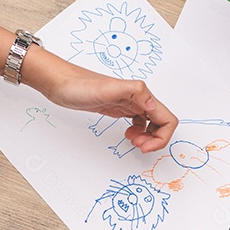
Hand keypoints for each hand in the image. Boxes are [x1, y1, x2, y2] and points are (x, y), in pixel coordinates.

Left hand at [39, 66, 177, 152]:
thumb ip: (135, 92)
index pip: (167, 119)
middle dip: (156, 140)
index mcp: (141, 94)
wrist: (61, 83)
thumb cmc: (80, 85)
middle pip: (162, 123)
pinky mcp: (119, 108)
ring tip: (132, 141)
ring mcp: (129, 104)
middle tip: (138, 146)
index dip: (162, 137)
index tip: (145, 145)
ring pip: (152, 124)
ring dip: (148, 138)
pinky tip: (127, 135)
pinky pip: (139, 122)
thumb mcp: (108, 89)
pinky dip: (138, 132)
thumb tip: (153, 106)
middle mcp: (138, 99)